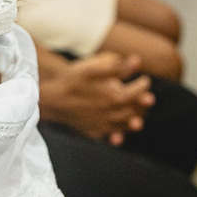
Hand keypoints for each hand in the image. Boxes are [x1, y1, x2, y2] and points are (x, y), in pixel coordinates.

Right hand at [38, 52, 153, 144]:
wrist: (49, 98)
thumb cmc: (71, 80)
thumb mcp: (93, 68)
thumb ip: (116, 66)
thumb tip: (136, 61)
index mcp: (115, 96)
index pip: (138, 91)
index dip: (144, 84)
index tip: (145, 79)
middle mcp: (112, 113)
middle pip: (135, 110)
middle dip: (143, 103)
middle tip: (147, 98)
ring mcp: (103, 124)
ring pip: (126, 125)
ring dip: (134, 120)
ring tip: (138, 118)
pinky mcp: (93, 131)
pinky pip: (109, 135)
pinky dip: (117, 135)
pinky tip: (118, 134)